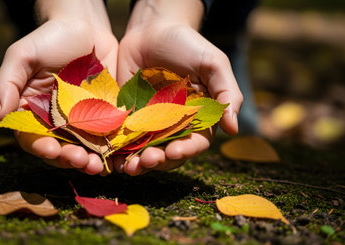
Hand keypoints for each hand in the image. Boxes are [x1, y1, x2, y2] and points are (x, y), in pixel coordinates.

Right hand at [0, 0, 118, 174]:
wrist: (86, 27)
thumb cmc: (49, 38)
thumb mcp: (22, 56)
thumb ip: (6, 84)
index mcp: (32, 112)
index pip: (32, 138)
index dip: (40, 148)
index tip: (51, 150)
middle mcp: (56, 121)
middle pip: (60, 149)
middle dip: (69, 159)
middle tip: (81, 161)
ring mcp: (81, 121)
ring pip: (84, 148)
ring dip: (90, 160)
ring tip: (98, 165)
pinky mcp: (104, 116)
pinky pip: (107, 137)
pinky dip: (111, 149)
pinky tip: (117, 155)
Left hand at [114, 0, 242, 174]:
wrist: (152, 29)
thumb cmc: (187, 44)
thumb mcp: (213, 64)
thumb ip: (227, 93)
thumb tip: (233, 129)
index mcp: (198, 117)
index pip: (195, 142)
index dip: (185, 150)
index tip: (174, 151)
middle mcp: (173, 125)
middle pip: (168, 152)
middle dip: (158, 160)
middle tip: (146, 160)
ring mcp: (149, 122)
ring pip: (144, 150)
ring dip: (137, 162)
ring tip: (128, 167)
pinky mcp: (127, 116)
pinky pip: (123, 138)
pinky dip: (117, 151)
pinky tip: (111, 159)